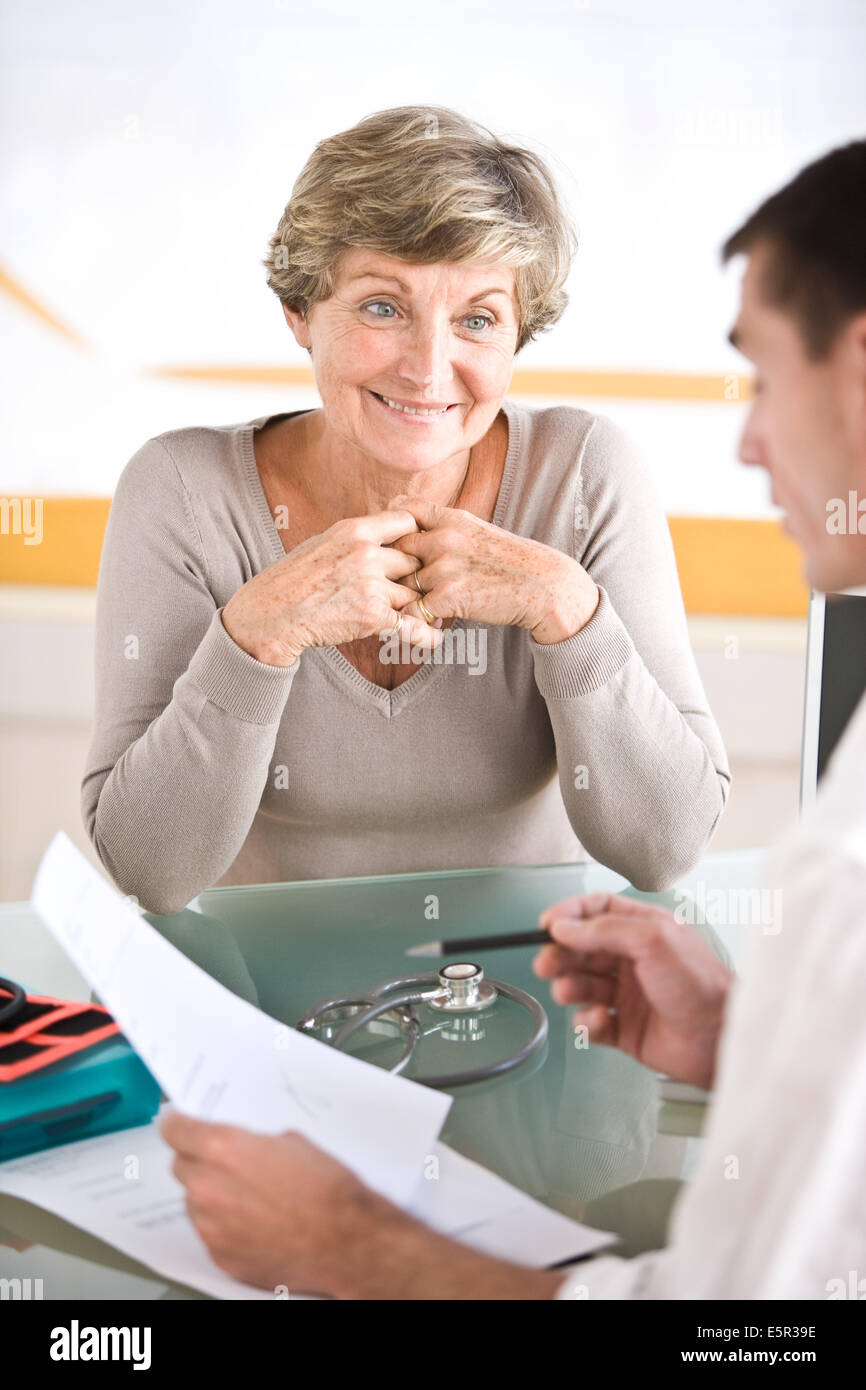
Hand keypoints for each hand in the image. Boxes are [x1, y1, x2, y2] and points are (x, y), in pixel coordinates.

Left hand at [161, 1110, 389, 1294]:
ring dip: (212, 1196)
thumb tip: (239, 1148)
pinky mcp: (221, 1257)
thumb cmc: (327, 1190)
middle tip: (227, 1163)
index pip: (175, 1130)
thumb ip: (252, 1143)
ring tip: (250, 1197)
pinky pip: (210, 1233)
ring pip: (194, 1202)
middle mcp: (209, 1188)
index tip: (177, 1123)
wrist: (346, 1240)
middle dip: (199, 1161)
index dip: (177, 1124)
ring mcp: (212, 1228)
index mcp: (224, 1150)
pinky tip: (255, 1223)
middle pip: (181, 1166)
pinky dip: (225, 1227)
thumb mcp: (292, 1142)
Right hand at [221, 510, 443, 666]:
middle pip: (415, 560)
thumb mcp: (325, 542)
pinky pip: (411, 625)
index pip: (408, 522)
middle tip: (421, 586)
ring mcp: (371, 585)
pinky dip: (426, 634)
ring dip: (414, 605)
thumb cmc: (294, 579)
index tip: (421, 548)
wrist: (272, 614)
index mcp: (355, 530)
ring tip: (427, 613)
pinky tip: (436, 638)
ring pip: (413, 593)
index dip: (417, 536)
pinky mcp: (372, 616)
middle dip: (417, 575)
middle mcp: (366, 554)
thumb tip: (386, 531)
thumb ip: (358, 537)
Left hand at [386, 496, 599, 642]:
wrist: (542, 586)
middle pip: (394, 549)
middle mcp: (444, 538)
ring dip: (406, 599)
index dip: (390, 527)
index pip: (403, 510)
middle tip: (393, 584)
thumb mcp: (478, 531)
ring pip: (402, 583)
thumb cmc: (510, 562)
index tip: (390, 544)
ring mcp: (444, 567)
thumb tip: (414, 530)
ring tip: (416, 609)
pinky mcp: (448, 596)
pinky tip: (430, 624)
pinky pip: (411, 611)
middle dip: (391, 567)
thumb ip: (446, 528)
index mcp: (452, 519)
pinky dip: (415, 621)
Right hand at [532, 892, 732, 1088]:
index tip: (546, 925)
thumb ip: (603, 930)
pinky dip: (587, 1021)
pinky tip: (598, 1019)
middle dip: (560, 955)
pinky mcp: (624, 1029)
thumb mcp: (652, 940)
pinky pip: (591, 1022)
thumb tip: (562, 926)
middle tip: (545, 964)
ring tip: (569, 993)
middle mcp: (633, 959)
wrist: (720, 1039)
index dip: (569, 915)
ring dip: (569, 987)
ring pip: (582, 985)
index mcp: (643, 929)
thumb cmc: (699, 984)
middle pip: (582, 949)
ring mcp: (628, 995)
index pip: (597, 911)